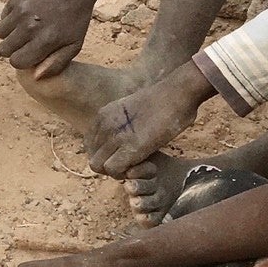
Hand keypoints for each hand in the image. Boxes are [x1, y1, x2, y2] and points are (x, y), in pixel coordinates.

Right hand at [0, 0, 97, 75]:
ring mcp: (21, 11)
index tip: (30, 53)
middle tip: (26, 41)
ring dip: (10, 33)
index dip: (22, 60)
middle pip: (4, 49)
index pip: (16, 62)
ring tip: (24, 28)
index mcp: (44, 42)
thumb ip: (56, 64)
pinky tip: (26, 14)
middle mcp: (30, 27)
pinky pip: (3, 16)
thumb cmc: (76, 18)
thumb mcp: (74, 45)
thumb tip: (35, 77)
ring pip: (0, 33)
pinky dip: (10, 18)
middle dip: (13, 49)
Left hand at [85, 60, 211, 176]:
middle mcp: (104, 125)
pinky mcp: (130, 146)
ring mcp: (115, 135)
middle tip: (132, 164)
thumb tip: (121, 138)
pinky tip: (145, 166)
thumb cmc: (163, 101)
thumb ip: (120, 123)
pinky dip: (126, 174)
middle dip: (109, 166)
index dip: (105, 155)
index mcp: (103, 115)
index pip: (91, 145)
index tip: (123, 156)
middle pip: (93, 158)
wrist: (177, 93)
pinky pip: (114, 169)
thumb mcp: (130, 109)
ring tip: (139, 165)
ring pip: (99, 166)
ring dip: (118, 172)